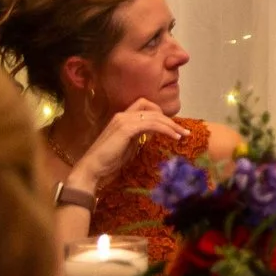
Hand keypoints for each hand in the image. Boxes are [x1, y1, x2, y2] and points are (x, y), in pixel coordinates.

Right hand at [71, 97, 186, 187]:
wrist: (92, 169)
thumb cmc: (108, 161)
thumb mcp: (128, 145)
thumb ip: (138, 136)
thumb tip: (152, 134)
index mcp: (122, 118)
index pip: (145, 106)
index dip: (160, 113)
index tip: (171, 127)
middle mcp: (123, 115)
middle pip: (153, 109)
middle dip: (170, 120)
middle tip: (183, 132)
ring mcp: (124, 120)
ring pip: (155, 116)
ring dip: (171, 125)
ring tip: (183, 135)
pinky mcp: (126, 129)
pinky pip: (152, 125)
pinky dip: (166, 130)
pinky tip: (174, 137)